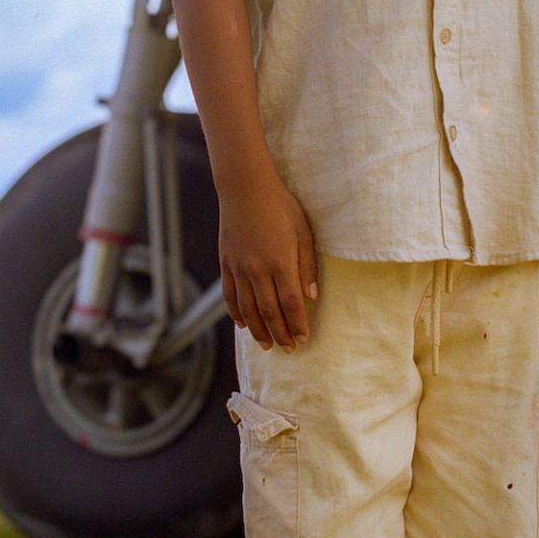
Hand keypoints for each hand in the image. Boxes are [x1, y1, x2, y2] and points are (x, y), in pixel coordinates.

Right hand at [217, 169, 318, 349]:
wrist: (245, 188)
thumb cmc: (281, 206)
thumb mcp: (303, 231)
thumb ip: (307, 265)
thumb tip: (312, 296)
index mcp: (281, 261)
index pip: (291, 303)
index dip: (298, 324)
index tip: (303, 338)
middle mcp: (258, 269)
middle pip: (269, 311)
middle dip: (280, 333)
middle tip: (288, 349)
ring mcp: (239, 267)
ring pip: (248, 308)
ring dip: (258, 330)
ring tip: (267, 344)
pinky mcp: (226, 263)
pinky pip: (230, 295)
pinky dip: (236, 312)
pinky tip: (243, 324)